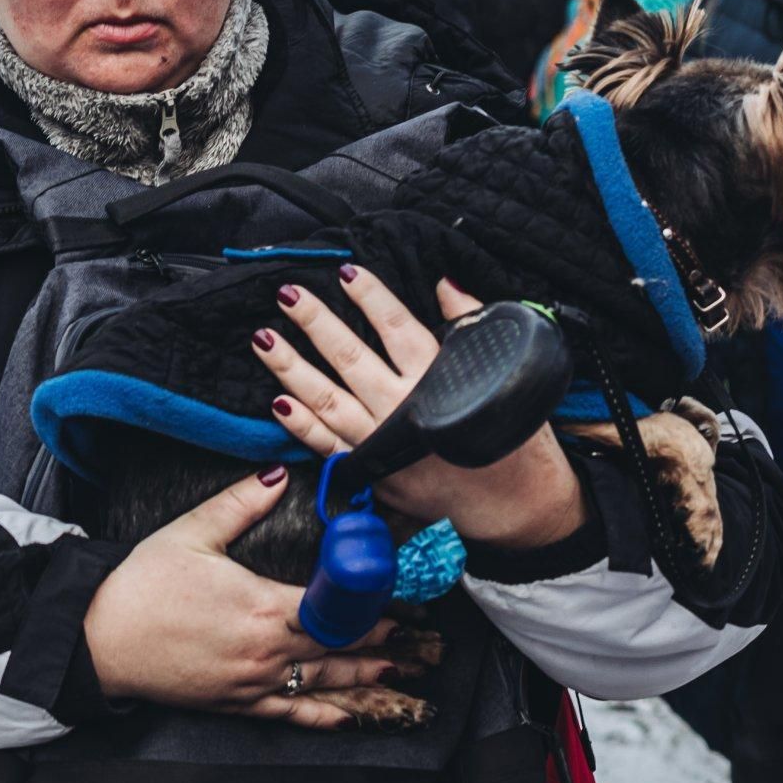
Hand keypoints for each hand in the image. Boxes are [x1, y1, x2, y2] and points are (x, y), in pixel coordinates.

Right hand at [82, 467, 411, 729]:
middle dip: (382, 640)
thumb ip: (242, 503)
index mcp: (262, 606)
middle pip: (338, 646)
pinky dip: (324, 716)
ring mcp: (252, 682)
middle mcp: (266, 650)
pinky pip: (289, 713)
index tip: (403, 597)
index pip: (335, 607)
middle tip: (421, 637)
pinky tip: (349, 716)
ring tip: (403, 671)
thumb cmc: (143, 584)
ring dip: (365, 677)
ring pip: (323, 682)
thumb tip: (278, 472)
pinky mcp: (235, 703)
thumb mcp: (192, 532)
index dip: (372, 604)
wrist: (100, 638)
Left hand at [256, 269, 586, 552]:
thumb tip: (444, 283)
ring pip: (328, 400)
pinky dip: (302, 426)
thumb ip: (471, 327)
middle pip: (351, 359)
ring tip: (264, 339)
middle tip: (287, 294)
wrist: (519, 509)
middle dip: (315, 324)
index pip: (399, 329)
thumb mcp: (505, 377)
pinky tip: (277, 402)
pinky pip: (328, 447)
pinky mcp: (375, 475)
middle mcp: (405, 411)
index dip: (371, 298)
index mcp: (440, 382)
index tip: (346, 272)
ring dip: (292, 369)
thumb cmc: (516, 442)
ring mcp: (385, 446)